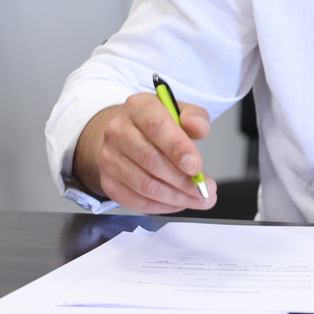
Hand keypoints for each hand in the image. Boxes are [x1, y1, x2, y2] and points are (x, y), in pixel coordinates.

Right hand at [72, 92, 216, 213]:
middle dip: (183, 180)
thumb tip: (199, 128)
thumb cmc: (157, 124)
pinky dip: (162, 206)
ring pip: (145, 185)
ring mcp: (109, 158)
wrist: (124, 134)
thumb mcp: (179, 111)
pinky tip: (179, 202)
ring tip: (198, 198)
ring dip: (176, 197)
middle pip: (150, 160)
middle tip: (205, 189)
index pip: (156, 127)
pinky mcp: (108, 182)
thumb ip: (195, 117)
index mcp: (138, 107)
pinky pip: (136, 201)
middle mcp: (117, 131)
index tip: (196, 167)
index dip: (178, 149)